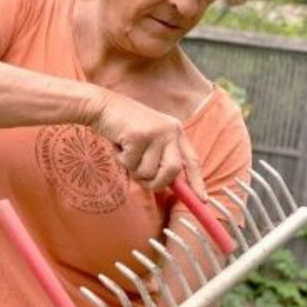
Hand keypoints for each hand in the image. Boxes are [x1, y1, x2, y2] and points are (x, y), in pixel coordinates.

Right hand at [89, 88, 207, 198]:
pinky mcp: (139, 135)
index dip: (197, 182)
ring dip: (133, 169)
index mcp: (176, 132)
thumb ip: (161, 159)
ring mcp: (156, 132)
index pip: (192, 161)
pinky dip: (121, 160)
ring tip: (127, 151)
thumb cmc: (125, 128)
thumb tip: (169, 185)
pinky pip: (131, 164)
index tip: (203, 200)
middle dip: (156, 183)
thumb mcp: (150, 141)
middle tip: (142, 179)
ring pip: (148, 172)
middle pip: (172, 171)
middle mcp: (170, 130)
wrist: (104, 106)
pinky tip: (119, 145)